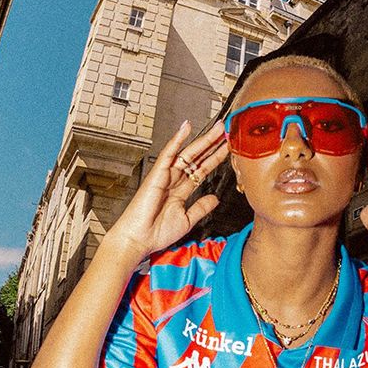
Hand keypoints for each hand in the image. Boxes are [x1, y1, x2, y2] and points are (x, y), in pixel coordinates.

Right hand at [108, 120, 227, 258]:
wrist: (140, 239)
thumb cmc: (156, 232)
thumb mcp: (187, 220)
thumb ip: (200, 208)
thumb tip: (215, 199)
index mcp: (180, 190)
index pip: (202, 170)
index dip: (215, 159)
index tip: (227, 148)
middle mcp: (174, 180)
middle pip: (198, 158)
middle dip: (212, 145)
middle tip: (226, 131)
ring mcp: (166, 175)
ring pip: (188, 153)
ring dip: (203, 140)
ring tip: (217, 128)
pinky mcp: (157, 174)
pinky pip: (168, 153)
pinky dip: (177, 140)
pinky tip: (186, 128)